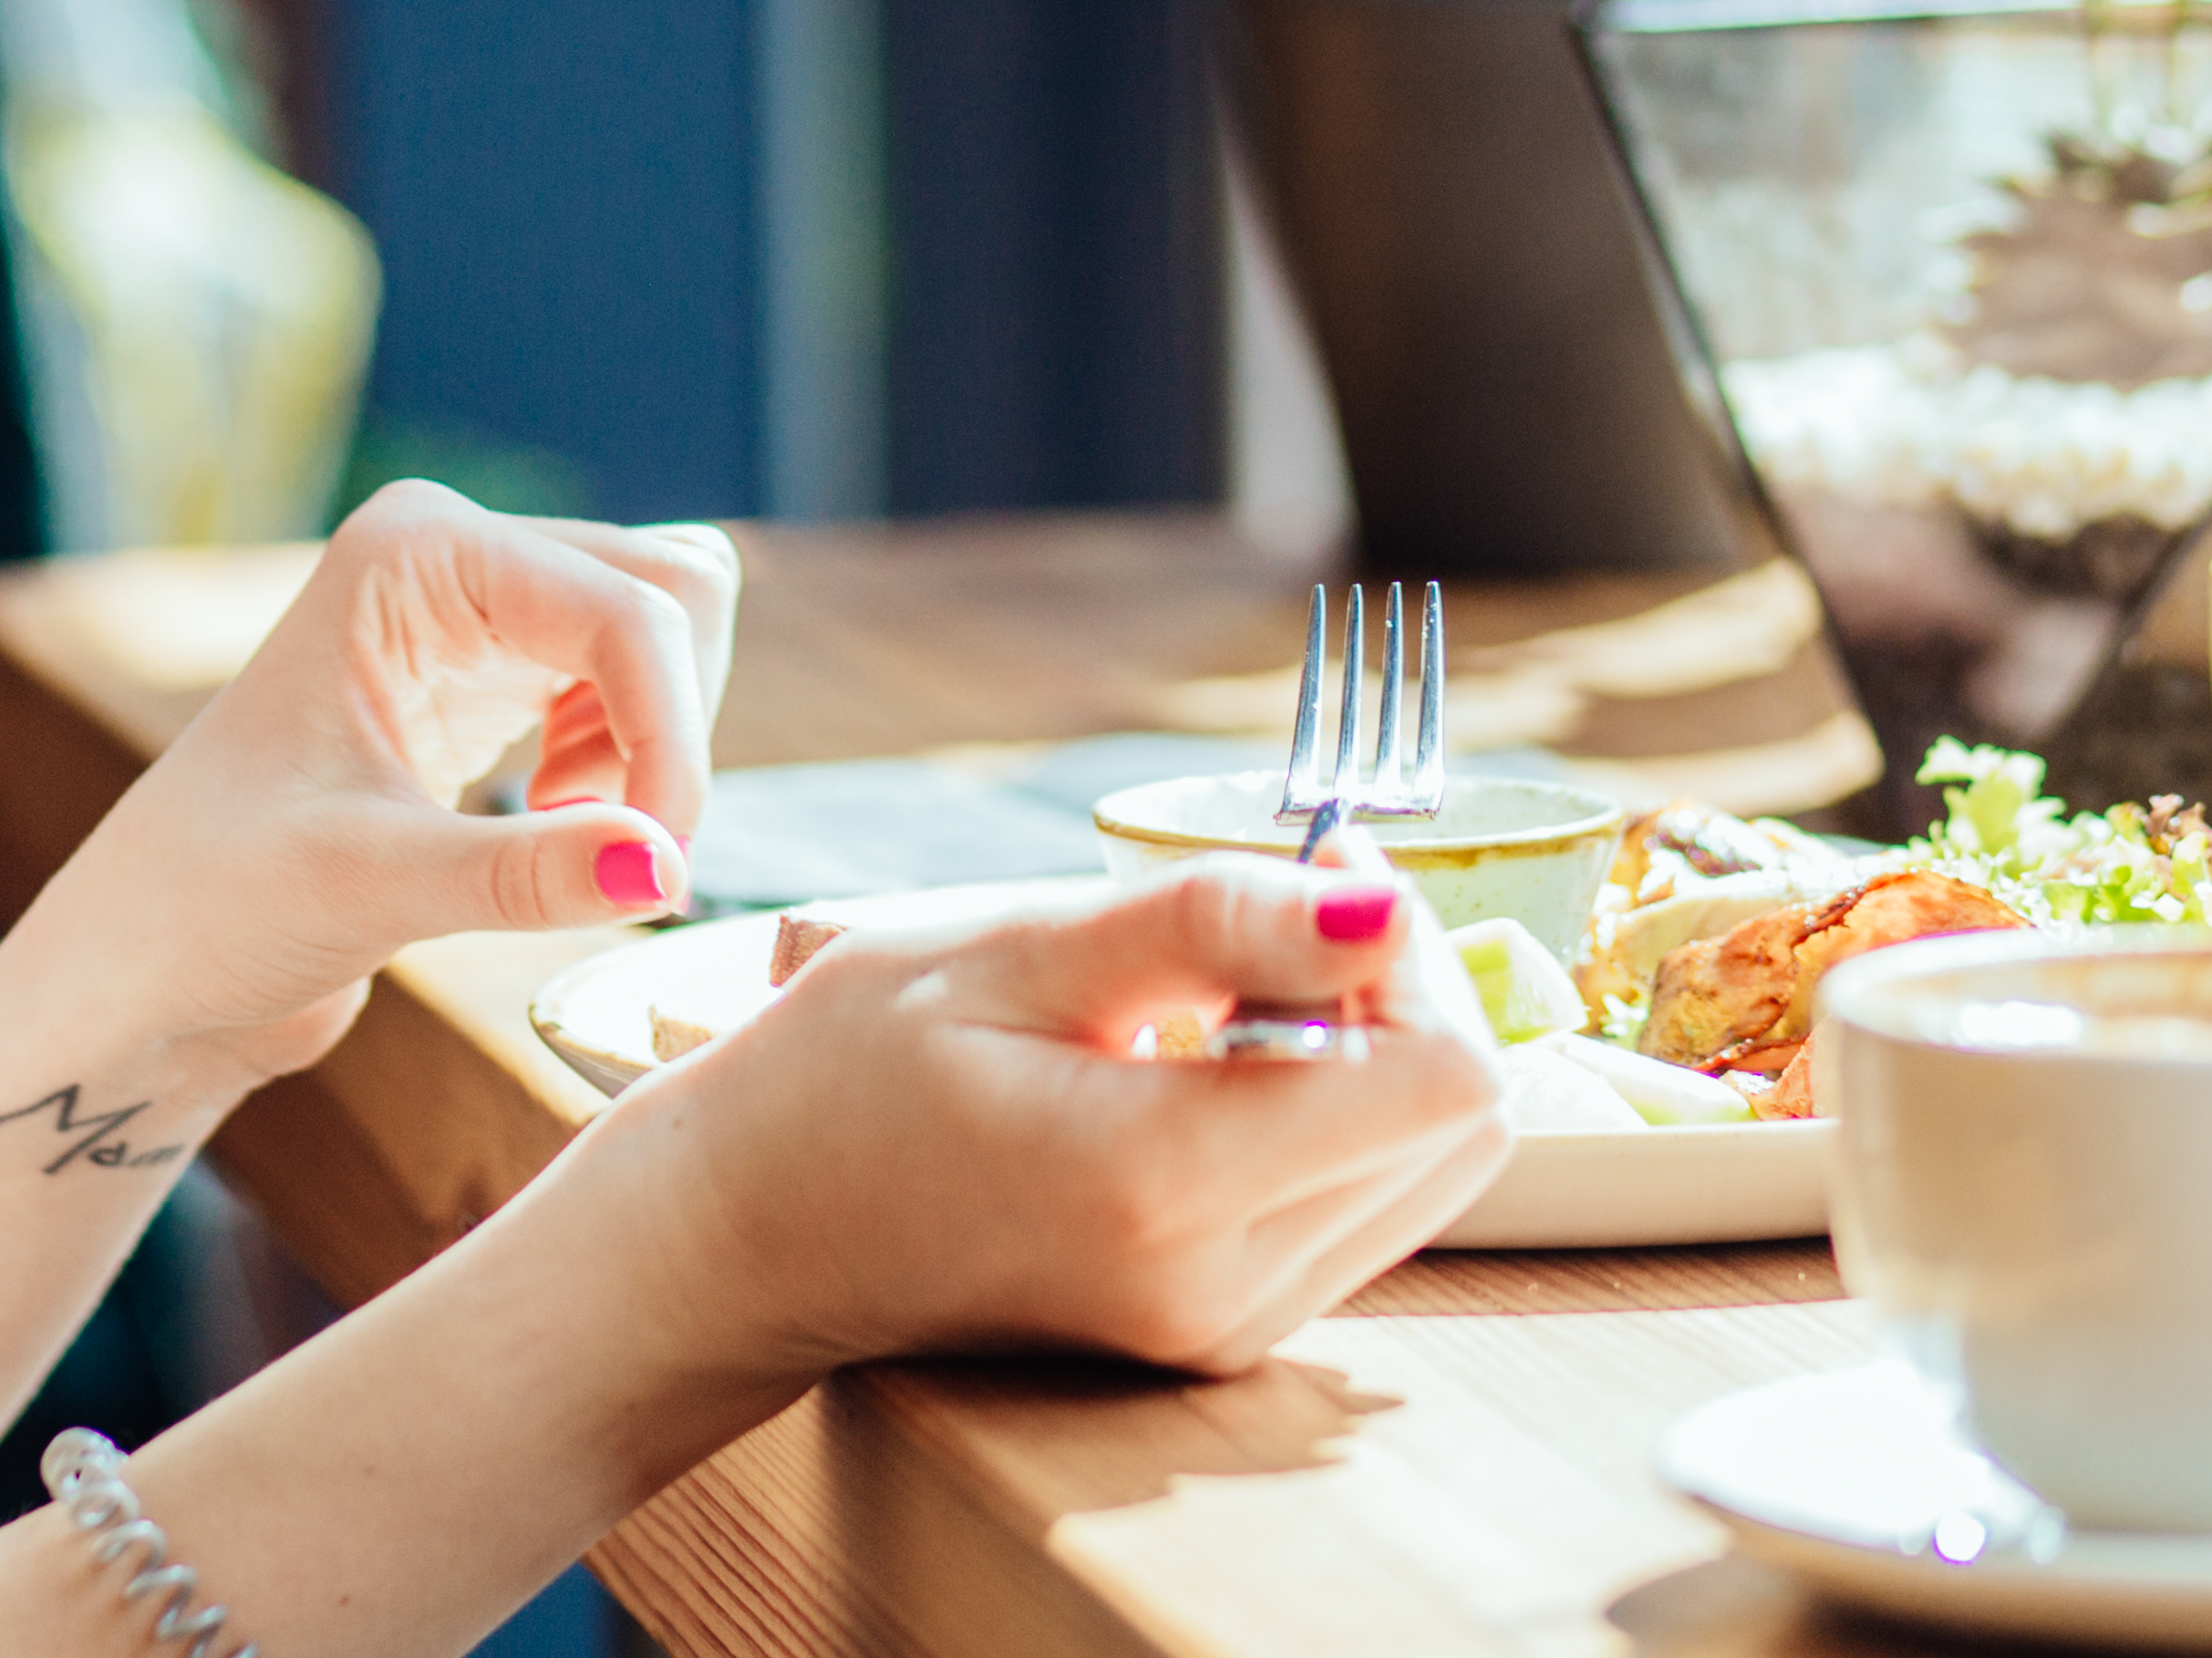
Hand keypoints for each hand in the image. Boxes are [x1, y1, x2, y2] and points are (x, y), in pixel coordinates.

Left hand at [14, 486, 739, 1088]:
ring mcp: (473, 610)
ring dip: (657, 743)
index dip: (671, 737)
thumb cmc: (213, 904)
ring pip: (666, 628)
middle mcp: (451, 553)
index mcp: (413, 552)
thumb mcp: (370, 886)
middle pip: (673, 589)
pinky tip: (558, 828)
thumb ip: (526, 873)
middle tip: (632, 857)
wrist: (147, 963)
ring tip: (570, 843)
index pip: (627, 608)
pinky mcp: (492, 677)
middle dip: (677, 727)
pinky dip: (633, 758)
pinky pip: (630, 681)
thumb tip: (667, 866)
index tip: (664, 867)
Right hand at [586, 839, 1512, 1381]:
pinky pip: (1357, 1210)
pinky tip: (1201, 1065)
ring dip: (1367, 1058)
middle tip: (1271, 916)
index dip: (1407, 953)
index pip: (1445, 1077)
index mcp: (1167, 1185)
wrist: (749, 1233)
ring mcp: (1226, 1329)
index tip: (1310, 876)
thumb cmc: (841, 1074)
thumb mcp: (1005, 951)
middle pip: (1462, 1129)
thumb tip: (1384, 911)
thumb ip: (1206, 926)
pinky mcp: (1219, 1335)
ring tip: (1217, 993)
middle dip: (1400, 997)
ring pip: (1426, 1172)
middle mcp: (1222, 1288)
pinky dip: (1323, 1118)